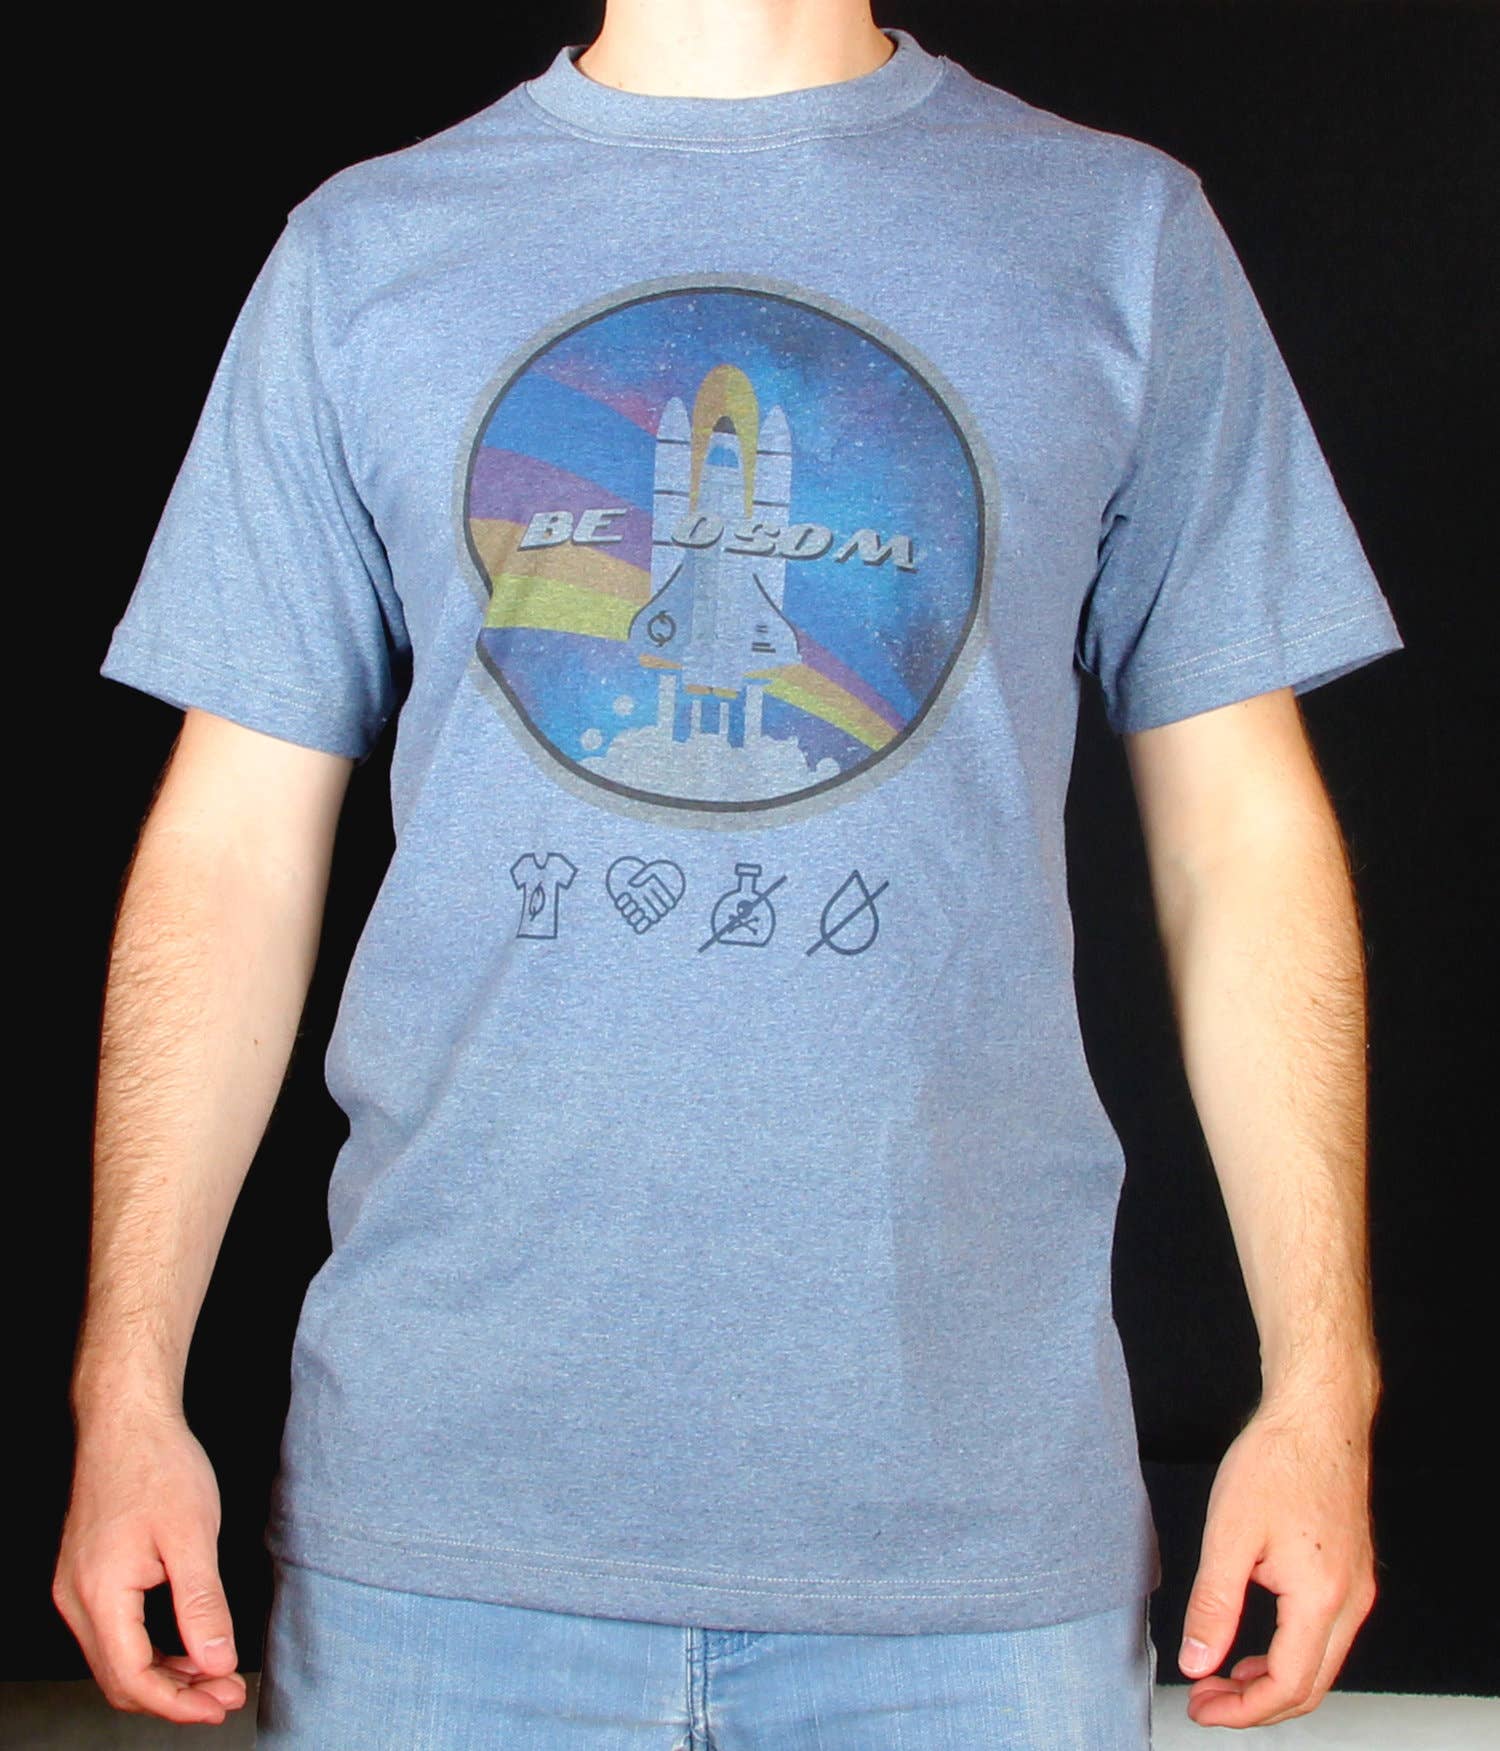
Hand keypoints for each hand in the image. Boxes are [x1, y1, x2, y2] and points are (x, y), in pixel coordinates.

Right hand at [53, 1398, 247, 1724]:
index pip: (133, 1678)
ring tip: (215, 1677)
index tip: (221, 1705)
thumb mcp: (193, 1535)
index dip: (180, 1703)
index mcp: (99, 1594)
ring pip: (115, 1661)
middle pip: (120, 1679)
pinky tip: (186, 1647)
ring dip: (165, 1676)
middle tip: (226, 1695)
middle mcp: (76, 1599)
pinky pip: (114, 1634)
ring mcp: (76, 1589)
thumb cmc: (158, 1465)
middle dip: (176, 1697)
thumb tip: (215, 1662)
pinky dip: (151, 1651)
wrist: (127, 1421)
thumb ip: (203, 1605)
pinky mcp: (87, 1577)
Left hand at [1178, 1392, 1377, 1727]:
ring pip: (1321, 1665)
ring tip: (1224, 1678)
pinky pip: (1326, 1636)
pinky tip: (1257, 1645)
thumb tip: (1197, 1661)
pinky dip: (1291, 1653)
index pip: (1287, 1686)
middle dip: (1256, 1705)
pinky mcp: (1352, 1573)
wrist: (1316, 1416)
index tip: (1202, 1707)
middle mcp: (1351, 1601)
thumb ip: (1214, 1606)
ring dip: (1274, 1681)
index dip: (1242, 1709)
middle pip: (1310, 1686)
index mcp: (1322, 1597)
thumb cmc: (1277, 1461)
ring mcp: (1358, 1588)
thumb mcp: (1229, 1534)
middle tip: (1208, 1701)